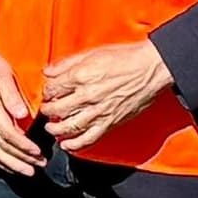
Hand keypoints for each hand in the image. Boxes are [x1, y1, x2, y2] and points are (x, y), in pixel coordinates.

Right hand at [0, 43, 44, 175]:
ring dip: (11, 163)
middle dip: (21, 158)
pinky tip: (10, 165)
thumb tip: (23, 115)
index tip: (38, 151)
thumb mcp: (3, 73)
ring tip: (28, 171)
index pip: (7, 133)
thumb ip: (12, 96)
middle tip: (39, 164)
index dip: (24, 145)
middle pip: (1, 146)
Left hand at [43, 39, 175, 150]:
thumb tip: (48, 71)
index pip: (53, 89)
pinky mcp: (110, 123)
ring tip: (52, 127)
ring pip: (69, 127)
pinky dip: (75, 144)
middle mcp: (87, 96)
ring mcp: (99, 112)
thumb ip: (66, 63)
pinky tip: (67, 144)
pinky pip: (89, 139)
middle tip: (47, 110)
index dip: (47, 91)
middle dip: (48, 110)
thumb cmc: (125, 59)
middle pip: (57, 109)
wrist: (150, 69)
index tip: (49, 93)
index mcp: (81, 76)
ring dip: (55, 129)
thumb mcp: (91, 53)